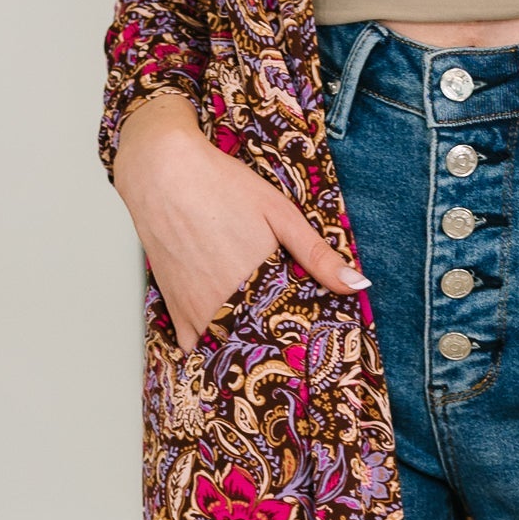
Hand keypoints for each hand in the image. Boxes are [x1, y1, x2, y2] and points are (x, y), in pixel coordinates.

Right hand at [113, 92, 365, 349]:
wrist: (161, 172)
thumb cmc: (220, 185)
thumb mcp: (279, 213)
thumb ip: (317, 255)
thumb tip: (357, 286)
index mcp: (260, 284)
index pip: (292, 332)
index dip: (307, 340)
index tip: (319, 344)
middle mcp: (226, 304)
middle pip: (260, 344)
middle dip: (278, 347)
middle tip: (294, 347)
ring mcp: (197, 309)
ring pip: (228, 346)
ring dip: (245, 347)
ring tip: (263, 344)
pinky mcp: (174, 307)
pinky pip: (194, 343)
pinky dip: (209, 345)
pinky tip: (224, 338)